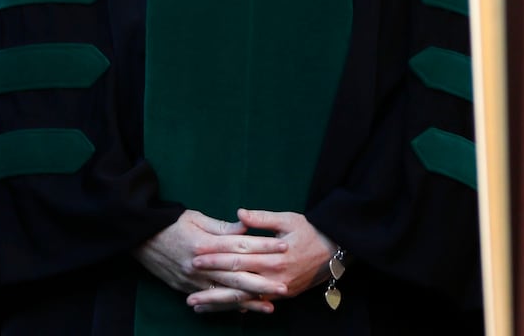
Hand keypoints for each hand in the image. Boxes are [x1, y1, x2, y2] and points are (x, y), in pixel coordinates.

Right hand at [133, 210, 286, 313]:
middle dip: (263, 282)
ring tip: (270, 305)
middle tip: (284, 286)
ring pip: (225, 293)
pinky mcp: (186, 288)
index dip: (264, 246)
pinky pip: (211, 300)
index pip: (241, 245)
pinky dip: (228, 306)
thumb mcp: (194, 217)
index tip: (284, 246)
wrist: (139, 237)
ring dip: (249, 301)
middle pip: (237, 275)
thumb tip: (246, 227)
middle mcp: (200, 265)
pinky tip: (244, 310)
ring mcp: (192, 280)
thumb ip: (222, 226)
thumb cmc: (169, 223)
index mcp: (205, 243)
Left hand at [189, 209, 336, 300]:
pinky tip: (218, 309)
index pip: (237, 257)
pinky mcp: (281, 295)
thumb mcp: (288, 219)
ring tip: (195, 305)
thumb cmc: (309, 231)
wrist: (334, 250)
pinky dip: (236, 307)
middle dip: (210, 284)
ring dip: (218, 303)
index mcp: (272, 256)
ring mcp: (277, 289)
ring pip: (243, 299)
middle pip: (236, 282)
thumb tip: (239, 213)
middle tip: (188, 285)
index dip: (215, 257)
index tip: (196, 256)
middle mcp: (273, 276)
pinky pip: (255, 303)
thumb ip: (262, 219)